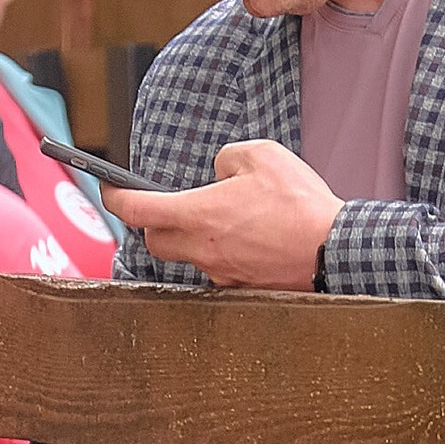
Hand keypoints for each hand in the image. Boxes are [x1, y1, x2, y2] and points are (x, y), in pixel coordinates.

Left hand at [108, 137, 340, 288]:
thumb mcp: (262, 156)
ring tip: (223, 220)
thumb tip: (218, 172)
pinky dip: (223, 254)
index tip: (110, 191)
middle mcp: (203, 249)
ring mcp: (221, 273)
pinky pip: (219, 269)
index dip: (116, 198)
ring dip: (192, 238)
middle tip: (168, 206)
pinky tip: (247, 241)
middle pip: (154, 240)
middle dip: (153, 223)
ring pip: (188, 257)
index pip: (137, 209)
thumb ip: (227, 158)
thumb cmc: (300, 203)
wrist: (334, 249)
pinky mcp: (241, 287)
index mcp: (199, 214)